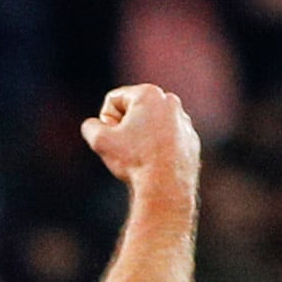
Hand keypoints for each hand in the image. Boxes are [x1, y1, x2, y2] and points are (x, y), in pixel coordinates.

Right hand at [80, 84, 199, 193]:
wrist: (167, 188)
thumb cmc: (134, 161)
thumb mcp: (100, 141)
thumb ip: (90, 127)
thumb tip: (94, 126)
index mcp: (149, 93)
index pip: (113, 101)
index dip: (106, 122)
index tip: (115, 139)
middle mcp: (170, 101)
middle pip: (133, 111)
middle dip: (125, 128)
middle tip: (128, 149)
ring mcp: (184, 121)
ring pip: (151, 126)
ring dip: (142, 139)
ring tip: (142, 158)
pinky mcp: (191, 140)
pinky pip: (167, 140)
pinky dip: (159, 150)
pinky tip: (156, 165)